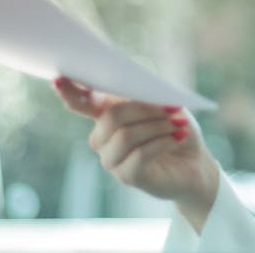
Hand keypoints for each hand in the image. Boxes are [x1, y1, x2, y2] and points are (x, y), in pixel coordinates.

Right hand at [53, 76, 218, 230]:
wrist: (195, 163)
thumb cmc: (175, 129)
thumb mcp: (166, 105)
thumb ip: (147, 95)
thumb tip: (136, 86)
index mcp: (107, 115)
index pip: (81, 102)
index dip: (69, 91)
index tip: (59, 78)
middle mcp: (103, 138)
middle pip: (111, 117)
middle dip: (145, 110)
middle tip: (173, 109)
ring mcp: (111, 159)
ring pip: (125, 136)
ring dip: (157, 127)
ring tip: (178, 125)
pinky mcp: (126, 176)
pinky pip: (139, 155)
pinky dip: (162, 142)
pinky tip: (177, 138)